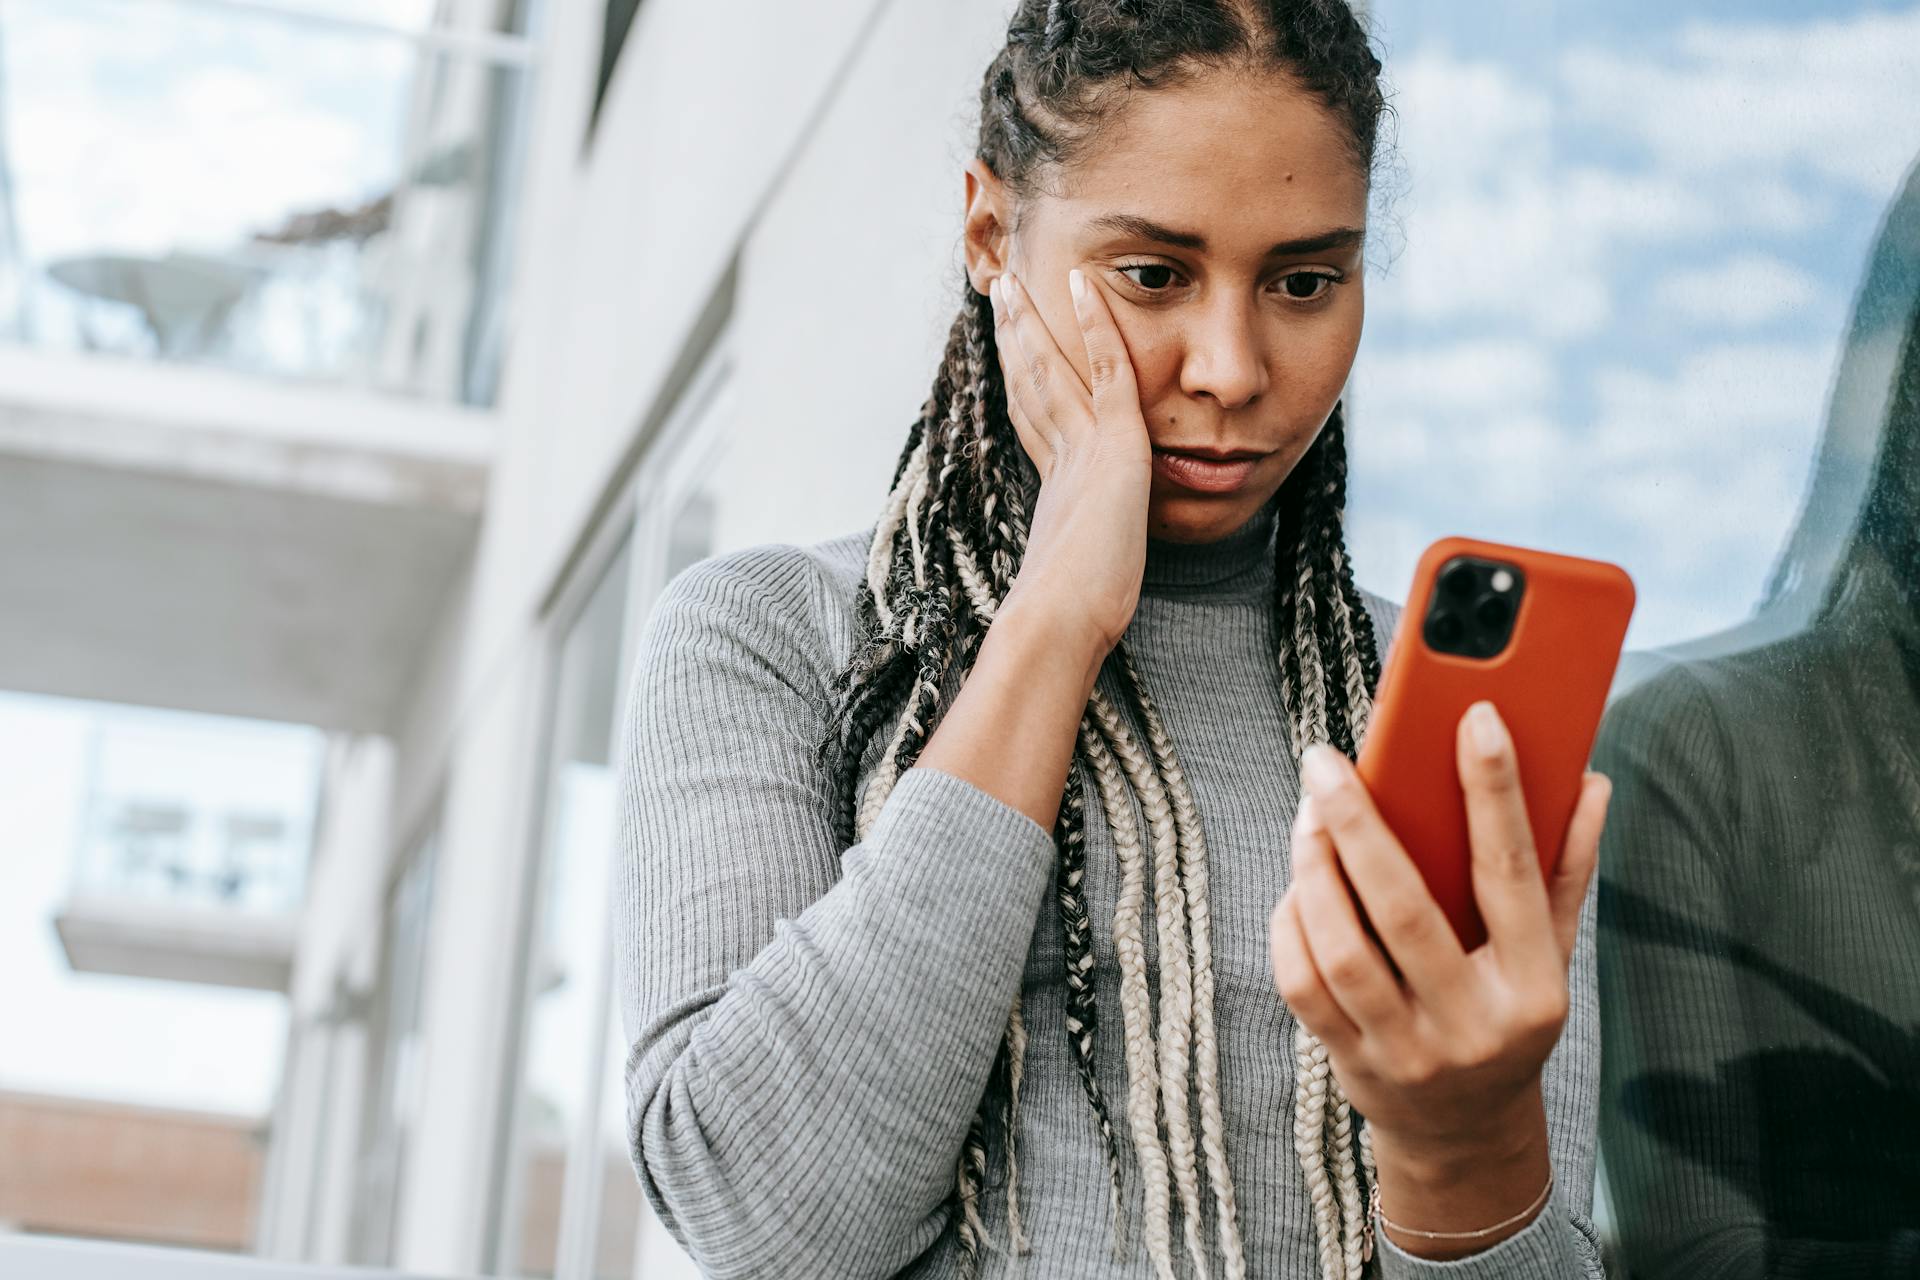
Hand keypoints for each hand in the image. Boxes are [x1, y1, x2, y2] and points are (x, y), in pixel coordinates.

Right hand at [988, 267, 1152, 655]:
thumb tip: (1067, 602)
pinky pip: (1107, 368)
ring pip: (1052, 368)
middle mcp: (1058, 459)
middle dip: (1015, 338)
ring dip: (1032, 320)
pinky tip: (1085, 285)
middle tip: (999, 294)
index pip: (1034, 419)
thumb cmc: (1072, 622)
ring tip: (1014, 281)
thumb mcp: (1083, 585)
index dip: (1021, 380)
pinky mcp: (1111, 443)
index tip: (1011, 352)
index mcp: (1053, 489)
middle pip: (1030, 383)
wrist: (1063, 621)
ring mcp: (1081, 447)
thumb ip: (1080, 572)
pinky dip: (1096, 324)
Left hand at [1268, 701, 1609, 1209]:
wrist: (1467, 1134)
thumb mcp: (1552, 953)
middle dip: (1358, 825)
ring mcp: (1408, 1050)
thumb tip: (1591, 781)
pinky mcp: (1352, 1063)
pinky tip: (1297, 884)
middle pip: (1405, 911)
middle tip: (1323, 760)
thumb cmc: (1507, 1016)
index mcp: (1534, 986)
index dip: (1496, 792)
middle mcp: (1473, 1023)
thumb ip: (1566, 868)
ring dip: (1312, 871)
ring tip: (1307, 814)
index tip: (1475, 717)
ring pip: (1342, 950)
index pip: (1513, 874)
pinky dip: (1291, 924)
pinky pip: (1302, 984)